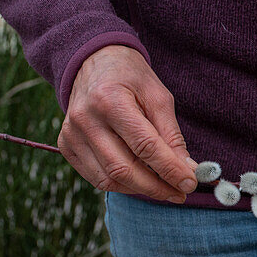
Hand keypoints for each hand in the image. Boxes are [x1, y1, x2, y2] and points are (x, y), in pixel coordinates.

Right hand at [58, 45, 195, 201]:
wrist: (94, 62)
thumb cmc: (131, 79)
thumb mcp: (159, 97)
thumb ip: (172, 135)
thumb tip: (187, 170)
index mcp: (110, 100)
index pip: (145, 147)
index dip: (170, 170)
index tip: (191, 183)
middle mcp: (85, 119)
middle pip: (124, 169)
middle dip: (157, 187)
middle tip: (181, 193)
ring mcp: (71, 134)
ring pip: (109, 179)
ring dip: (141, 189)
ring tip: (164, 186)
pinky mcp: (66, 145)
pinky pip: (96, 178)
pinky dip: (122, 184)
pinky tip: (140, 179)